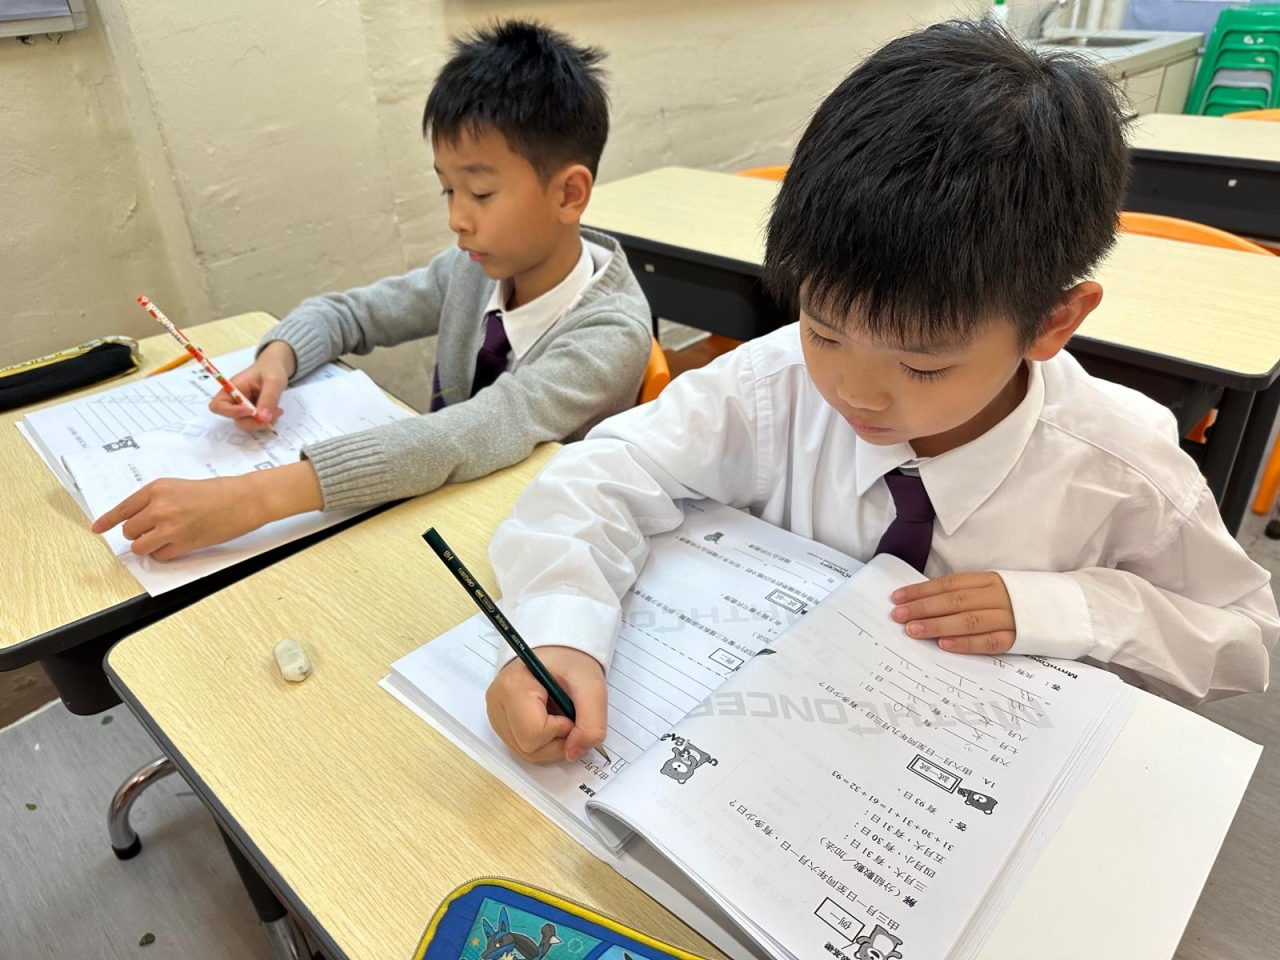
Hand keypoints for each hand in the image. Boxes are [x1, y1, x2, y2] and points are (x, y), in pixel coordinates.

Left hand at [90, 461, 321, 560]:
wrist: (245, 499)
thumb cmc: (220, 491)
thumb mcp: (181, 487)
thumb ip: (158, 500)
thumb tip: (140, 519)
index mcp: (157, 489)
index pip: (122, 509)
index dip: (107, 521)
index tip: (97, 528)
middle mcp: (159, 507)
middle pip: (129, 531)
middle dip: (139, 533)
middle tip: (156, 530)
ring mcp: (170, 527)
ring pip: (140, 546)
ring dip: (149, 546)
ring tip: (166, 539)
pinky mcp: (183, 544)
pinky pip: (161, 556)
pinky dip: (166, 553)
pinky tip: (179, 544)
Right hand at [209, 341, 296, 430]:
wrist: (276, 367)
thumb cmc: (271, 369)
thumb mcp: (274, 380)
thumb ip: (269, 397)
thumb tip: (264, 418)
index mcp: (233, 388)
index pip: (218, 406)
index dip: (231, 412)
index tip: (251, 411)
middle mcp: (235, 400)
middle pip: (235, 419)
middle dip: (254, 421)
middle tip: (272, 415)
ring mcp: (244, 408)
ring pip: (247, 424)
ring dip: (263, 422)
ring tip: (278, 411)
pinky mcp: (253, 413)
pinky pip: (256, 423)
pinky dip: (267, 421)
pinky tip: (277, 411)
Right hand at [486, 646, 607, 763]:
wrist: (558, 652)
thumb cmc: (571, 662)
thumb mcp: (592, 686)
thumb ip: (592, 723)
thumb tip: (573, 754)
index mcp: (512, 687)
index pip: (534, 734)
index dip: (561, 731)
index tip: (570, 711)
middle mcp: (496, 703)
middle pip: (529, 749)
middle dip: (559, 742)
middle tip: (569, 718)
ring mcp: (496, 715)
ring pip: (526, 753)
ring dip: (553, 745)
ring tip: (560, 718)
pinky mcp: (501, 724)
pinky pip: (524, 749)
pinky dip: (544, 743)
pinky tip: (551, 722)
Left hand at [890, 572, 1015, 654]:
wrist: (1069, 608)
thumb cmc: (1021, 599)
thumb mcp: (994, 588)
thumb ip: (965, 594)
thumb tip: (925, 603)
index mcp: (989, 580)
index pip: (949, 584)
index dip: (922, 591)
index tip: (897, 598)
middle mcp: (998, 596)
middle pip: (955, 601)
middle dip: (923, 608)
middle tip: (897, 616)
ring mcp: (1009, 617)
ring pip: (968, 620)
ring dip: (938, 625)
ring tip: (913, 630)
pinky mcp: (1018, 638)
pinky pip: (989, 641)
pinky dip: (966, 643)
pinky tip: (944, 645)